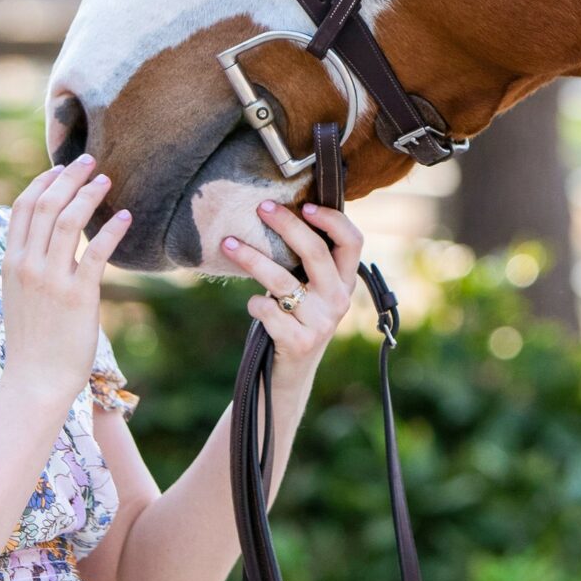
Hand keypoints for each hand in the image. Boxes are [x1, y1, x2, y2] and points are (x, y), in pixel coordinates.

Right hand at [0, 156, 127, 409]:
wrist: (35, 380)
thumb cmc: (33, 341)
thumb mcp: (20, 295)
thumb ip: (29, 266)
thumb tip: (48, 241)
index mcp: (11, 263)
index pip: (22, 208)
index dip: (42, 182)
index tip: (61, 167)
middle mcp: (27, 266)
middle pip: (45, 205)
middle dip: (68, 177)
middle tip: (90, 161)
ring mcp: (51, 280)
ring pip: (67, 221)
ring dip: (89, 195)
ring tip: (107, 180)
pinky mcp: (77, 296)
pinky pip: (96, 253)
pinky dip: (111, 231)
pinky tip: (126, 218)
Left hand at [220, 200, 365, 376]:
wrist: (289, 376)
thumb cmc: (294, 321)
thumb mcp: (312, 292)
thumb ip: (308, 263)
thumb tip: (280, 213)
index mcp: (345, 282)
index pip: (352, 241)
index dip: (332, 219)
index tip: (305, 204)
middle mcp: (339, 300)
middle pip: (315, 252)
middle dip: (286, 225)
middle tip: (260, 208)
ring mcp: (321, 323)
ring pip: (282, 281)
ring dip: (252, 259)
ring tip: (228, 244)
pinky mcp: (299, 342)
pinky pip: (268, 310)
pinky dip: (254, 303)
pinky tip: (252, 304)